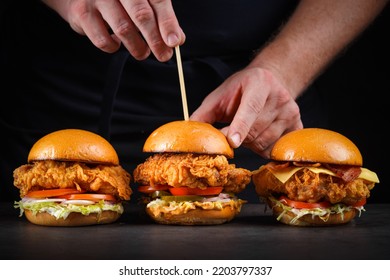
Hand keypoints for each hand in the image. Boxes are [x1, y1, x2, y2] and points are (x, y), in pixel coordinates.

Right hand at [42, 0, 184, 60]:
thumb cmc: (119, 0)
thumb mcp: (142, 2)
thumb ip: (161, 18)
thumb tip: (177, 39)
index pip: (158, 0)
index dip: (168, 23)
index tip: (174, 42)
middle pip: (141, 15)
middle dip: (155, 40)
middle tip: (163, 55)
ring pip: (123, 28)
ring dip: (137, 47)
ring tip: (142, 52)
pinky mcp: (82, 12)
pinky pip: (102, 39)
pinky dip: (114, 47)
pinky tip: (117, 43)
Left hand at [190, 67, 302, 157]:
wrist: (272, 81)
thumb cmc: (242, 89)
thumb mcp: (221, 95)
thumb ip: (204, 113)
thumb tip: (188, 132)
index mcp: (259, 83)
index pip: (251, 108)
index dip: (241, 126)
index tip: (232, 141)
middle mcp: (279, 96)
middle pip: (255, 130)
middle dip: (238, 138)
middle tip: (231, 133)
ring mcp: (290, 111)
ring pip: (264, 142)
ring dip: (249, 144)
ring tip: (246, 130)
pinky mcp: (297, 123)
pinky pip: (275, 148)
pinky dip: (263, 148)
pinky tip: (259, 136)